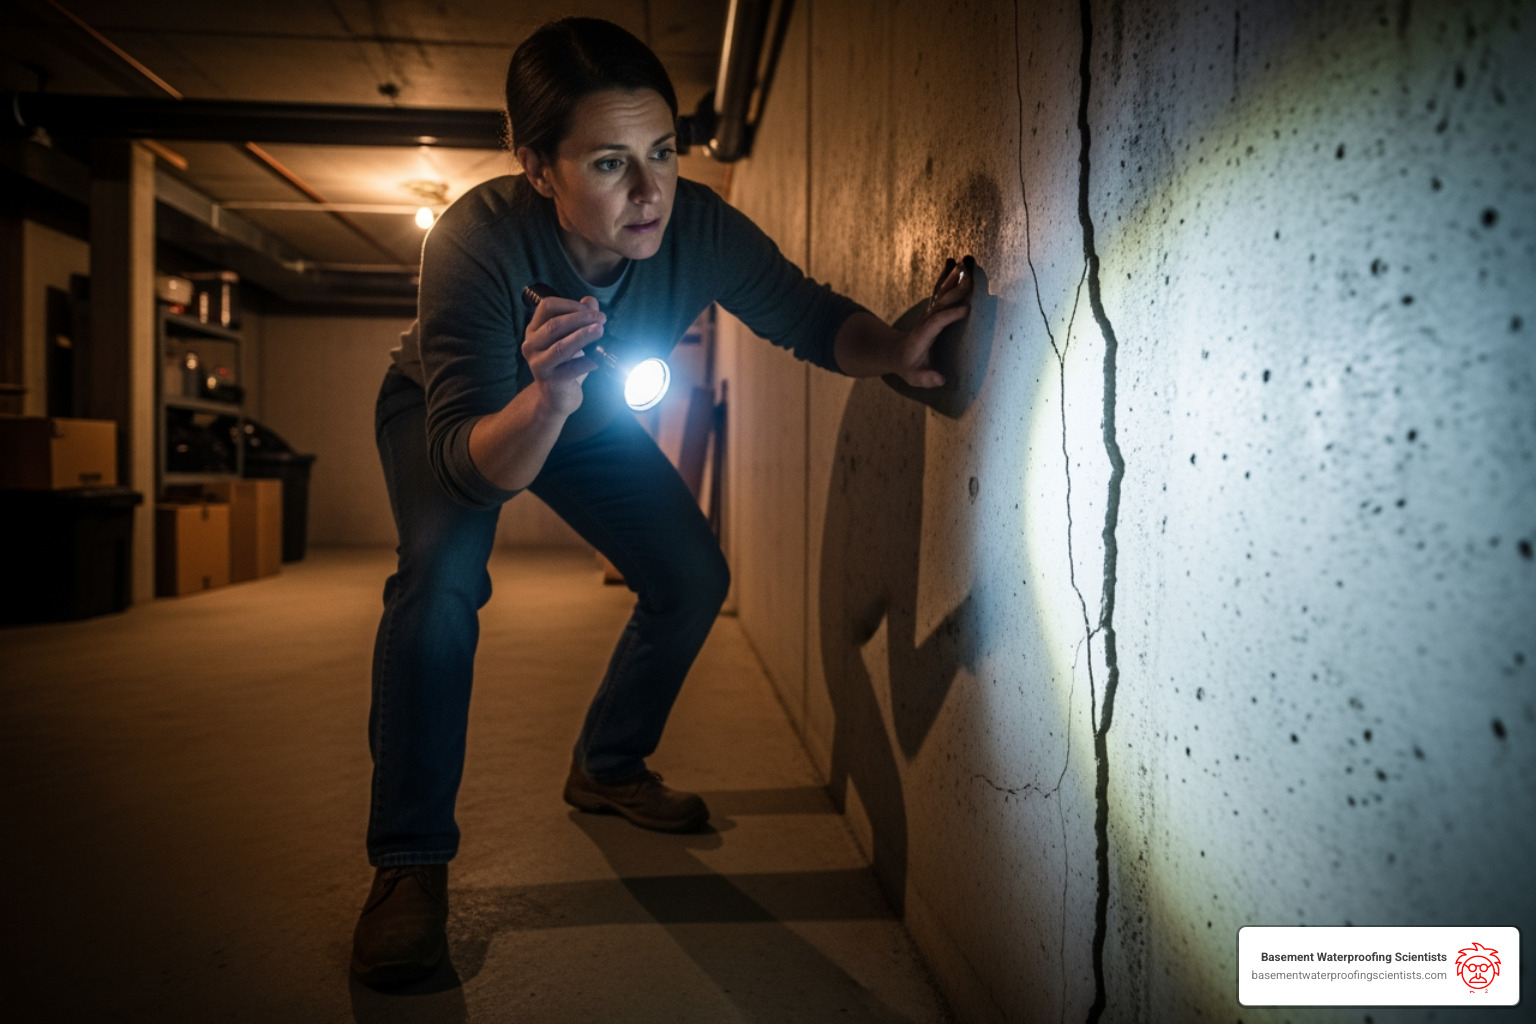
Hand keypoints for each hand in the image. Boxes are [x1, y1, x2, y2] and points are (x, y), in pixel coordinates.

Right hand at [521, 294, 602, 416]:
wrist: (558, 396)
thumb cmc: (566, 362)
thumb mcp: (572, 336)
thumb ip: (580, 317)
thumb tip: (590, 301)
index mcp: (534, 329)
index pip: (547, 307)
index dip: (570, 304)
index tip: (591, 310)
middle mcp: (531, 344)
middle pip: (554, 325)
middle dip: (581, 319)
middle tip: (602, 319)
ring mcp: (537, 363)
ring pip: (560, 346)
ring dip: (583, 336)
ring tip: (600, 330)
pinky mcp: (549, 380)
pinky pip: (572, 368)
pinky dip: (588, 361)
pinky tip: (600, 359)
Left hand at [894, 255, 973, 387]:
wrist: (895, 352)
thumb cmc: (908, 366)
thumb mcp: (914, 376)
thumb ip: (926, 378)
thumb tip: (940, 379)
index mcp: (923, 335)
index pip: (936, 322)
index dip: (949, 315)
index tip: (966, 309)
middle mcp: (927, 319)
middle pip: (942, 302)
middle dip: (956, 290)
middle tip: (971, 278)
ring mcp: (930, 311)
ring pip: (942, 292)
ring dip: (955, 277)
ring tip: (966, 262)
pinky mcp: (933, 308)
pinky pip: (942, 290)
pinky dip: (950, 276)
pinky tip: (957, 262)